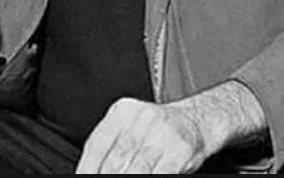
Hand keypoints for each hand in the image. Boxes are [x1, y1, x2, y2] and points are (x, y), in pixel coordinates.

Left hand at [75, 98, 214, 173]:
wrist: (195, 122)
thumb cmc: (157, 130)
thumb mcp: (130, 127)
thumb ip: (111, 146)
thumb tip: (90, 169)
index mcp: (123, 112)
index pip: (97, 145)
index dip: (88, 168)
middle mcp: (141, 119)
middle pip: (115, 159)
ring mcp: (162, 134)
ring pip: (136, 169)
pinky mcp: (180, 150)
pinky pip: (160, 172)